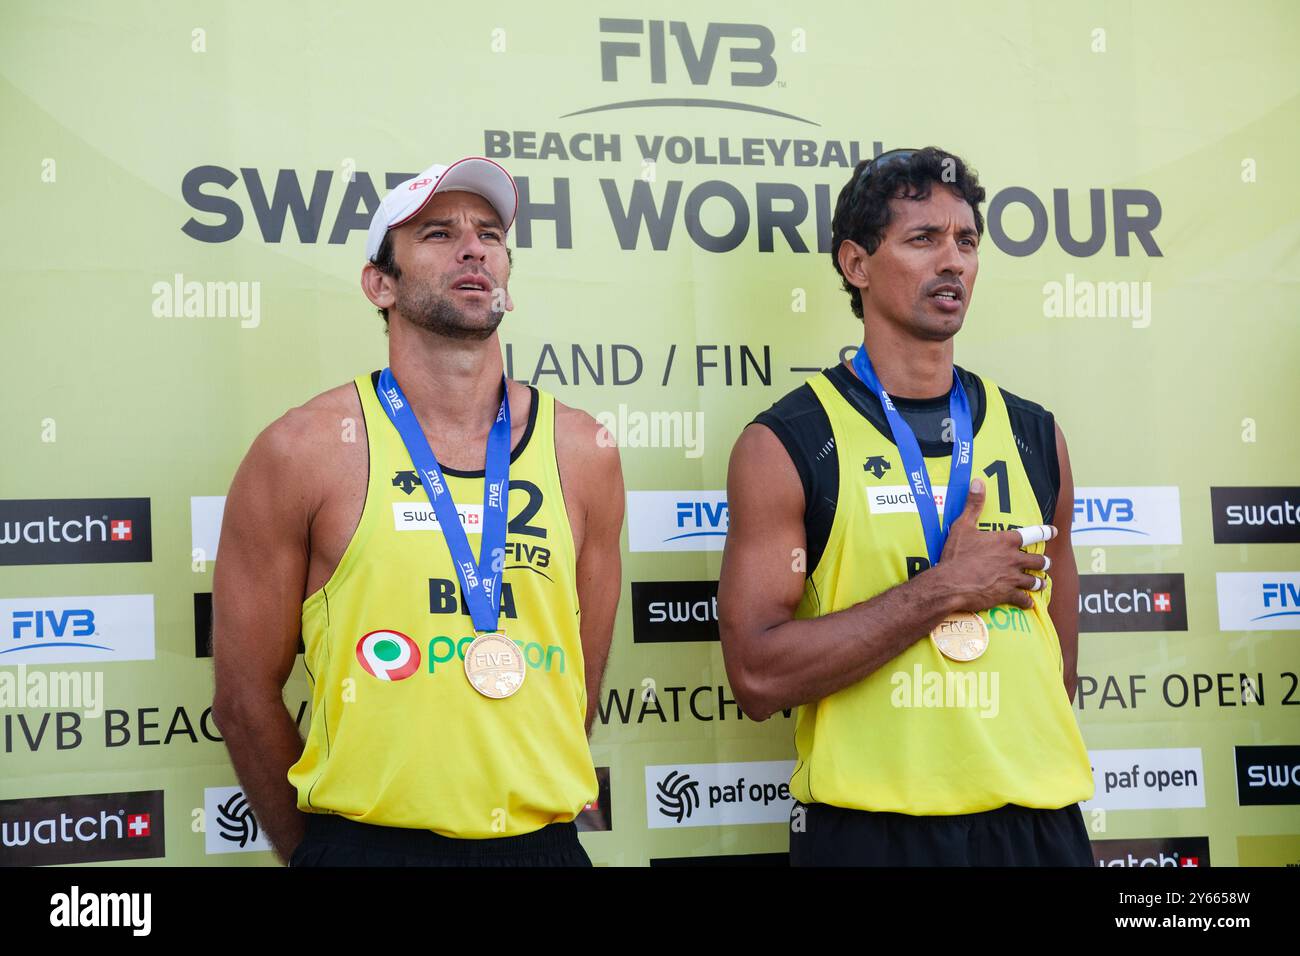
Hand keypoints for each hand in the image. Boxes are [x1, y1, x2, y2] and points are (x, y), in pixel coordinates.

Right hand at [933, 478, 1050, 611]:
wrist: (951, 583)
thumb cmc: (956, 555)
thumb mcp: (962, 526)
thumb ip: (973, 505)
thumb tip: (978, 482)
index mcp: (1005, 541)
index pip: (1033, 534)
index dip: (1046, 532)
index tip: (1054, 531)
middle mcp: (1013, 559)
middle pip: (1038, 560)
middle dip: (1043, 562)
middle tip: (1045, 563)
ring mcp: (1012, 578)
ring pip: (1034, 581)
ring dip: (1038, 582)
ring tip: (1040, 583)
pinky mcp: (1007, 595)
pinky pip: (1024, 599)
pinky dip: (1026, 601)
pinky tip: (1028, 603)